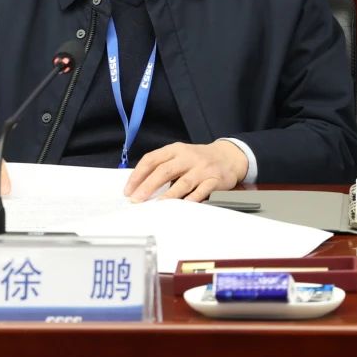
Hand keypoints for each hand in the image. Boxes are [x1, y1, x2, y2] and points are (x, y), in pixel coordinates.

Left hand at [123, 140, 247, 202]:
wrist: (228, 156)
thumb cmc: (198, 159)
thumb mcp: (179, 155)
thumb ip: (162, 166)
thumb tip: (139, 186)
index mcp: (175, 150)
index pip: (152, 159)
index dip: (138, 175)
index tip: (129, 189)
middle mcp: (188, 157)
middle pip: (164, 170)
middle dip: (148, 186)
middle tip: (137, 200)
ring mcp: (202, 169)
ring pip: (183, 182)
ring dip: (168, 195)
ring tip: (157, 205)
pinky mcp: (214, 180)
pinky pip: (201, 191)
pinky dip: (192, 199)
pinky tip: (183, 206)